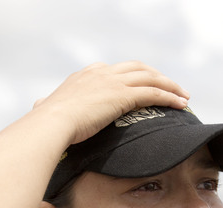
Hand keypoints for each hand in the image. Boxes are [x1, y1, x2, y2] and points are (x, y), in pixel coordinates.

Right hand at [32, 61, 189, 145]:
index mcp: (86, 75)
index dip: (134, 76)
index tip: (143, 84)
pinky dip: (170, 97)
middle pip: (138, 68)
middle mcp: (102, 73)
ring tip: (184, 96)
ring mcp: (113, 81)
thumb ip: (45, 106)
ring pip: (150, 77)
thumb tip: (37, 107)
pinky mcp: (123, 95)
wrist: (51, 123)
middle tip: (172, 87)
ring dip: (170, 85)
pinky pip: (154, 92)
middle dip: (157, 76)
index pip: (116, 69)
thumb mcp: (45, 108)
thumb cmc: (46, 123)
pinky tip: (181, 104)